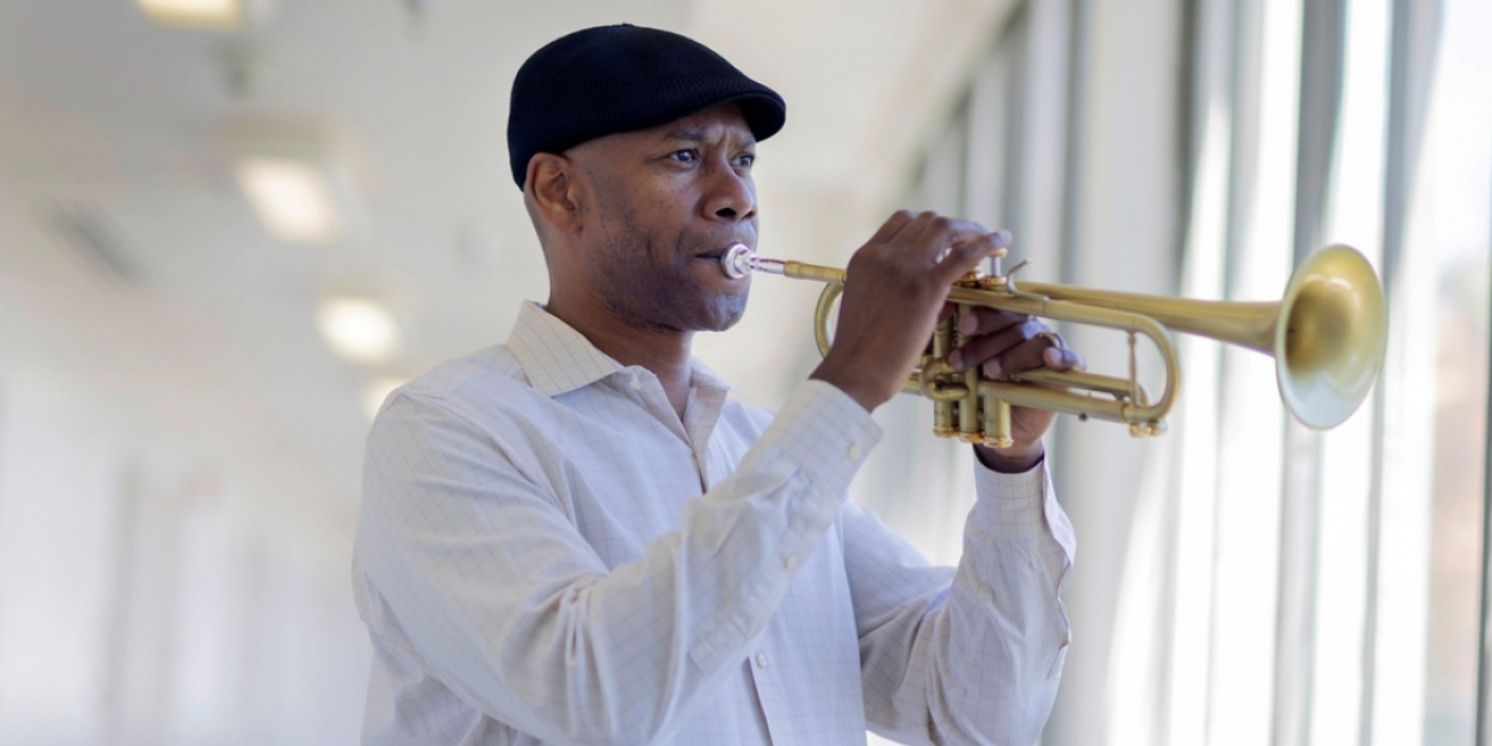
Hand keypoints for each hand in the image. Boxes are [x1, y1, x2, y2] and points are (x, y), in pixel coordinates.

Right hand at [810, 210, 1010, 411]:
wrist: (854, 371)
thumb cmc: (858, 350)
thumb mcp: (865, 304)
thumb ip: (890, 289)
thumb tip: (931, 296)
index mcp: (865, 257)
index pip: (902, 221)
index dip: (929, 225)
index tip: (946, 237)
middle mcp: (884, 255)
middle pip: (927, 221)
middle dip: (954, 226)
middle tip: (973, 238)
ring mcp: (904, 267)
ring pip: (946, 229)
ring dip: (971, 230)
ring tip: (990, 239)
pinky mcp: (926, 287)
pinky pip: (964, 254)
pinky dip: (987, 242)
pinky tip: (1002, 240)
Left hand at [947, 308, 1085, 469]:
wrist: (1003, 430)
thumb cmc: (978, 393)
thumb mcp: (959, 372)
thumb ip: (944, 351)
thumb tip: (921, 336)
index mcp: (1000, 322)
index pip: (993, 305)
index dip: (979, 312)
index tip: (961, 325)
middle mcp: (1025, 328)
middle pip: (1011, 318)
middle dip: (986, 333)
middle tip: (964, 351)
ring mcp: (1046, 346)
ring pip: (1032, 337)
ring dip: (1010, 353)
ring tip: (990, 372)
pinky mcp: (1064, 370)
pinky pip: (1071, 357)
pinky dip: (1061, 356)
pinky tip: (1048, 359)